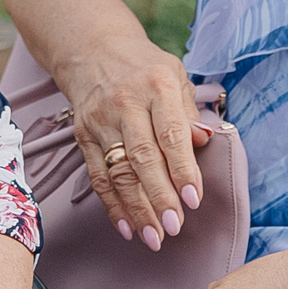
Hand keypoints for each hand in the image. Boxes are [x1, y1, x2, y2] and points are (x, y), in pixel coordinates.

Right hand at [55, 32, 211, 250]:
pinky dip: (112, 205)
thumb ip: (190, 111)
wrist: (93, 50)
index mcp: (157, 85)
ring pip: (118, 172)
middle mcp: (126, 103)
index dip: (183, 169)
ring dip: (137, 209)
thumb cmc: (145, 68)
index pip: (171, 134)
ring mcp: (101, 120)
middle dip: (159, 197)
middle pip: (143, 158)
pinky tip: (127, 227)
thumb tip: (204, 141)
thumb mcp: (176, 75)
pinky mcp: (82, 135)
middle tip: (174, 227)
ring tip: (154, 237)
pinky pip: (98, 176)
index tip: (193, 200)